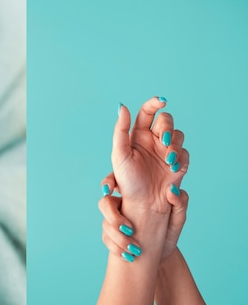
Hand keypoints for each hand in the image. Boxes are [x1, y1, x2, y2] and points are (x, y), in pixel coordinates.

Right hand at [99, 174, 189, 262]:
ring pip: (105, 224)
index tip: (110, 190)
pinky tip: (128, 256)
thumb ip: (180, 203)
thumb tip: (172, 190)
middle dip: (113, 217)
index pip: (115, 181)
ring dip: (118, 237)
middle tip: (129, 229)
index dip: (108, 182)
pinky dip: (116, 248)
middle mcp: (120, 207)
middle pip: (104, 203)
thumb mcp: (178, 219)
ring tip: (135, 248)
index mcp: (134, 195)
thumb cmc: (169, 233)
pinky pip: (106, 239)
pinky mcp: (110, 236)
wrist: (161, 256)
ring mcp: (113, 222)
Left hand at [112, 97, 186, 213]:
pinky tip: (172, 168)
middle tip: (164, 140)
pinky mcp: (178, 163)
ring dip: (174, 145)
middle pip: (166, 120)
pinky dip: (180, 158)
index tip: (162, 101)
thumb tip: (122, 106)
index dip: (155, 103)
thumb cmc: (127, 180)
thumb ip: (120, 130)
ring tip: (167, 160)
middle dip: (167, 127)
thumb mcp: (119, 154)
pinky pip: (185, 153)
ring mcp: (166, 151)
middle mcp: (153, 140)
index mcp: (138, 135)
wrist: (141, 203)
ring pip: (178, 135)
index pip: (147, 112)